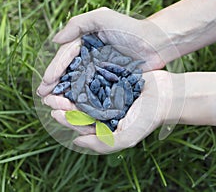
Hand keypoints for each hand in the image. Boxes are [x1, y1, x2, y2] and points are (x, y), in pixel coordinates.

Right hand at [37, 7, 175, 97]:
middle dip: (55, 83)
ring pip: (78, 83)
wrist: (154, 43)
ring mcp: (99, 70)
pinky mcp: (109, 80)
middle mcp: (89, 57)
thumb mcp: (102, 18)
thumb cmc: (128, 28)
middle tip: (43, 96)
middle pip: (68, 72)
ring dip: (65, 93)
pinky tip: (73, 106)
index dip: (55, 68)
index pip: (66, 56)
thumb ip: (77, 24)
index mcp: (85, 43)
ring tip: (53, 103)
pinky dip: (82, 98)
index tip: (46, 81)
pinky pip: (93, 90)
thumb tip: (55, 40)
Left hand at [43, 70, 174, 153]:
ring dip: (69, 90)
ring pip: (83, 92)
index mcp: (105, 124)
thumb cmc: (147, 118)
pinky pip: (93, 77)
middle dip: (64, 104)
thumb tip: (76, 143)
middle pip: (79, 107)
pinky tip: (71, 72)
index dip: (67, 119)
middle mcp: (104, 109)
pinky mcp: (111, 78)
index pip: (82, 124)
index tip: (55, 113)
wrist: (167, 95)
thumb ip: (102, 144)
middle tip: (49, 99)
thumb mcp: (126, 137)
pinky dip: (82, 76)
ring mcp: (107, 93)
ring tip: (55, 86)